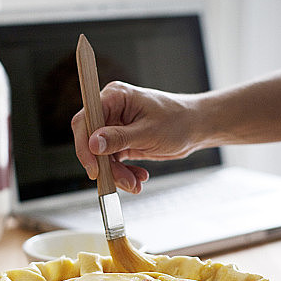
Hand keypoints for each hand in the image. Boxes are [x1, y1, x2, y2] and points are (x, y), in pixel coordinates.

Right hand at [71, 81, 199, 192]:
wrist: (196, 127)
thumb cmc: (178, 121)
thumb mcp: (148, 132)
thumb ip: (119, 138)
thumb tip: (93, 143)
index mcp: (115, 97)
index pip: (86, 120)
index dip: (84, 145)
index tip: (94, 169)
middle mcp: (111, 110)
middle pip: (91, 142)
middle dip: (106, 166)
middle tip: (123, 181)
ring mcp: (115, 127)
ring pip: (102, 156)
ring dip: (117, 174)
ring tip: (136, 183)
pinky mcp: (121, 141)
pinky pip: (113, 161)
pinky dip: (123, 173)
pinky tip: (139, 177)